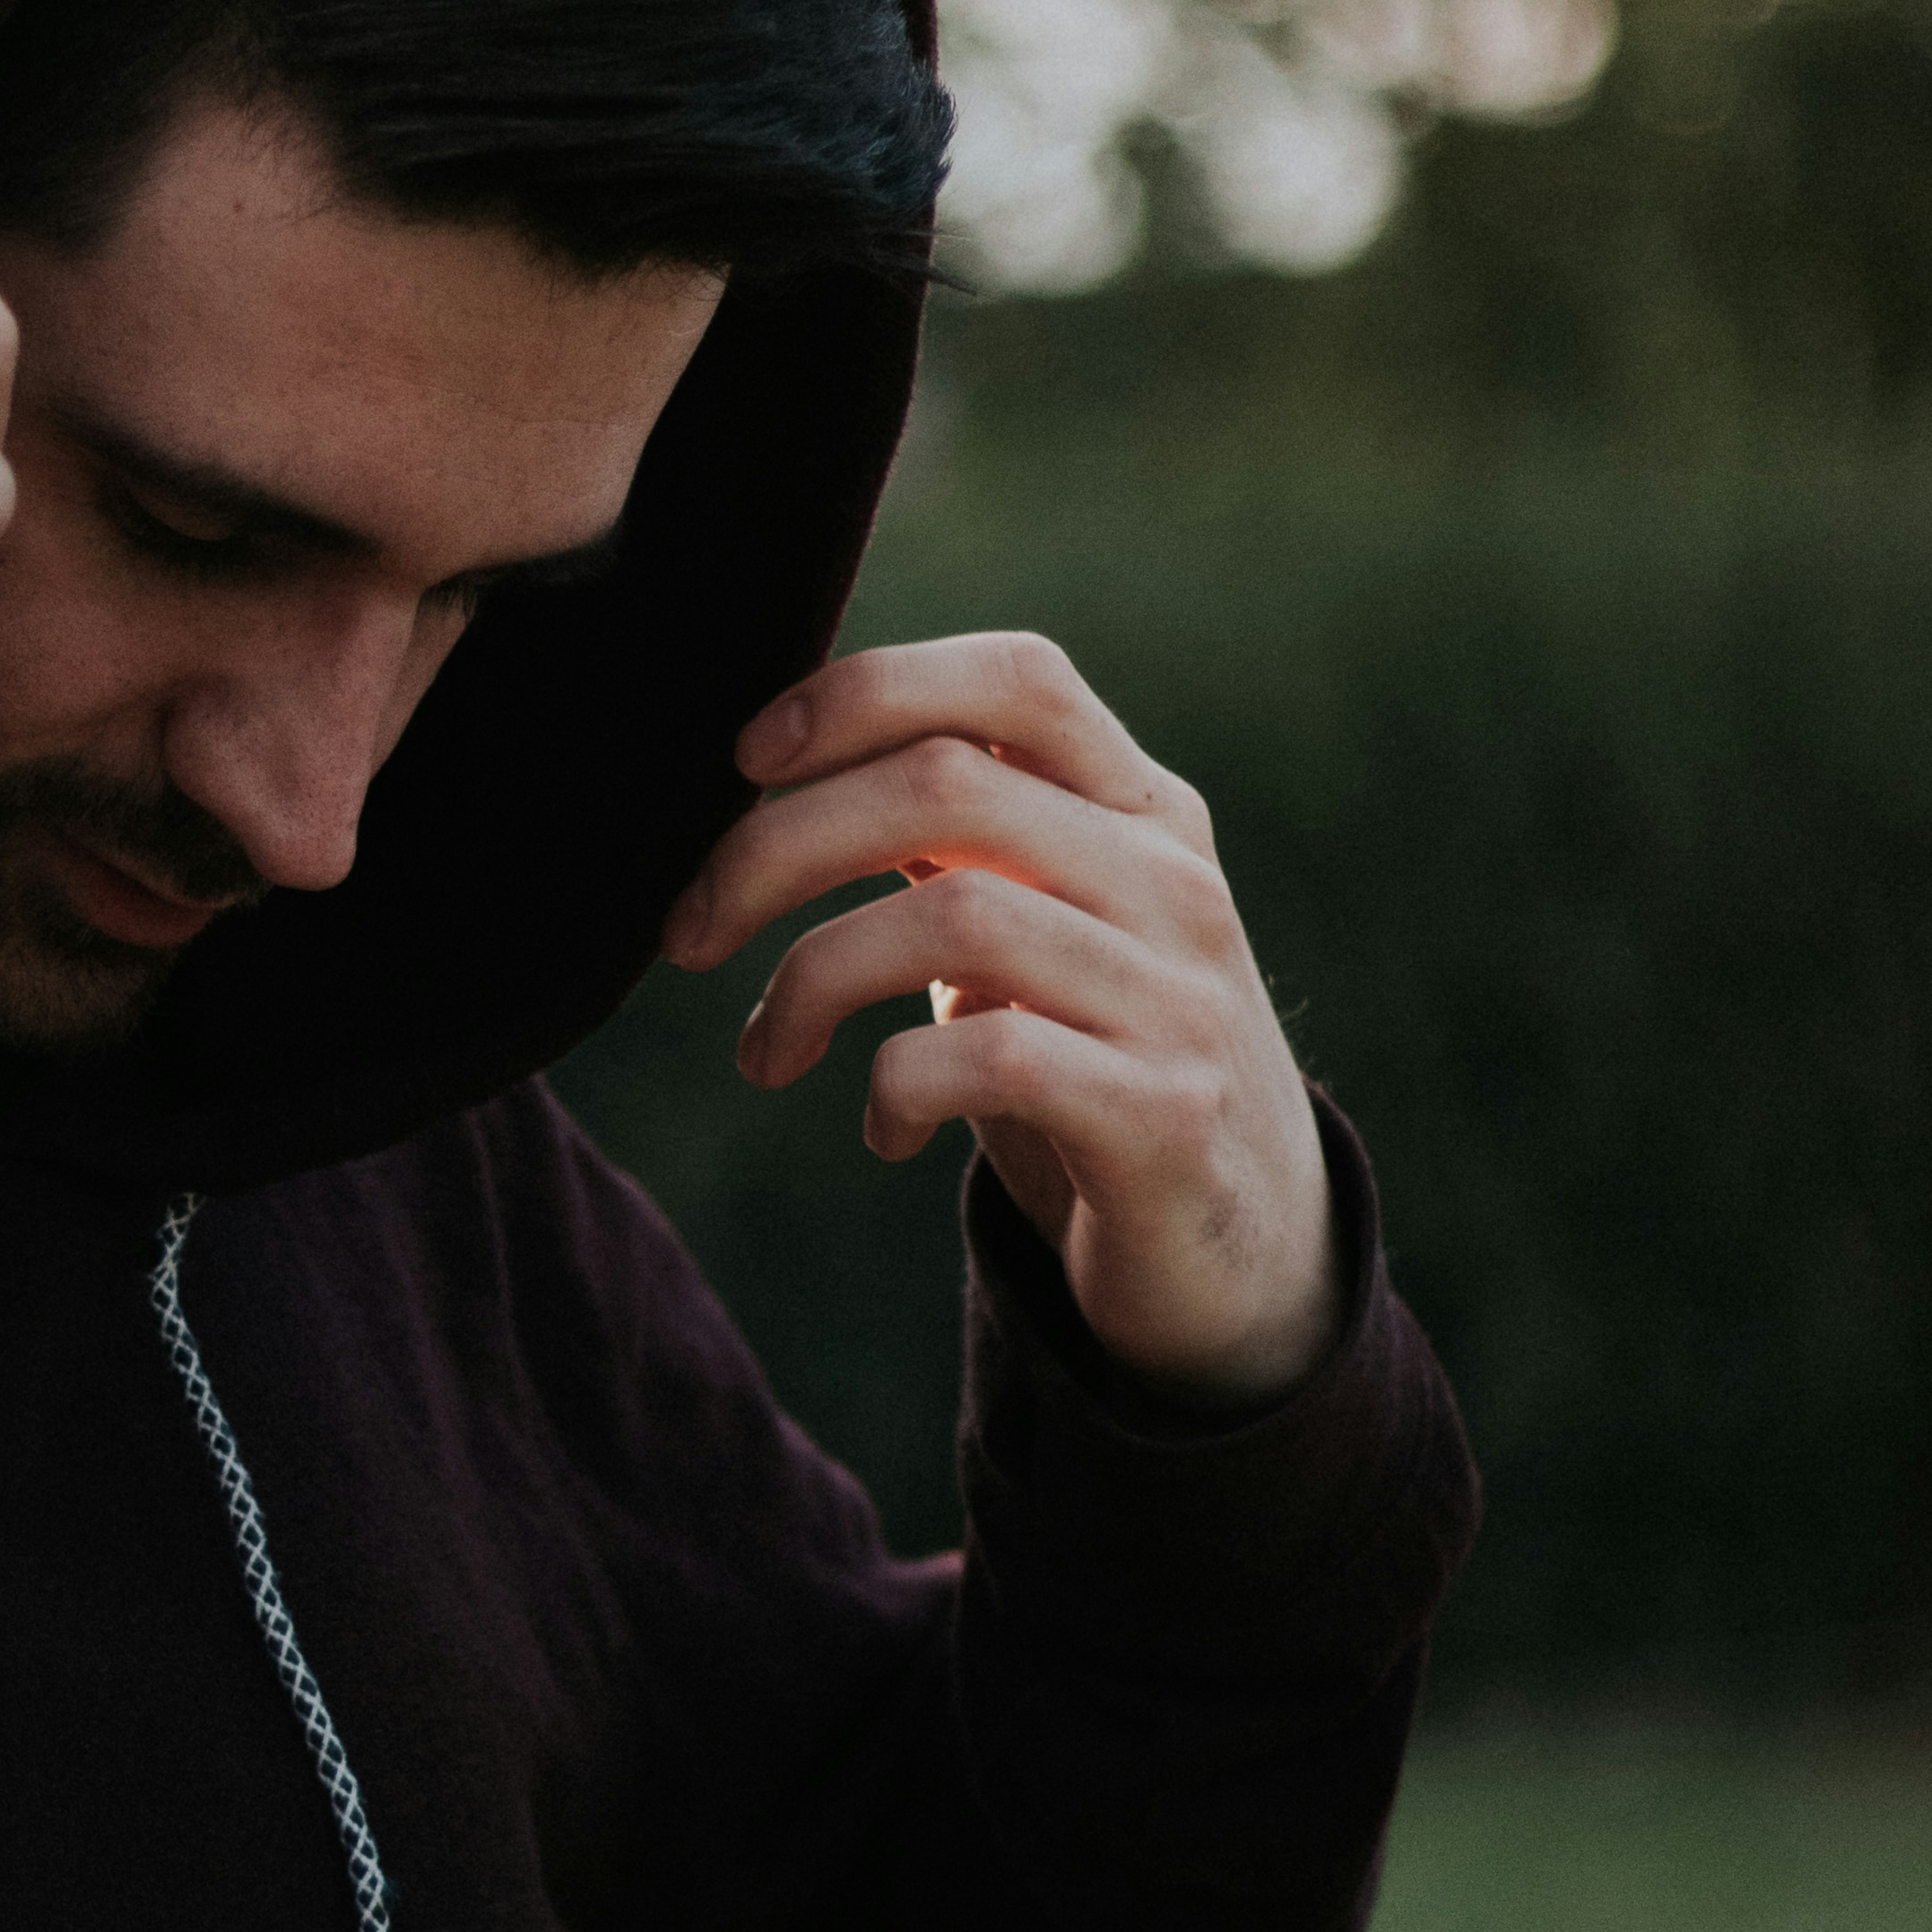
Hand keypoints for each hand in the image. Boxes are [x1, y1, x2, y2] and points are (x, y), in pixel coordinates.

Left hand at [664, 628, 1338, 1406]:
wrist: (1245, 1252)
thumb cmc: (1096, 1067)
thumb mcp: (1044, 933)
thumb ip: (957, 849)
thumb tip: (777, 780)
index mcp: (1141, 813)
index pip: (1017, 679)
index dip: (865, 692)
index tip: (747, 759)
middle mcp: (1171, 882)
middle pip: (944, 782)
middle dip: (773, 846)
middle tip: (687, 931)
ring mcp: (1176, 996)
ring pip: (954, 916)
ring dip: (807, 981)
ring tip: (764, 1054)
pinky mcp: (1164, 1114)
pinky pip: (991, 1058)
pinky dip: (894, 1089)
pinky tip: (882, 1132)